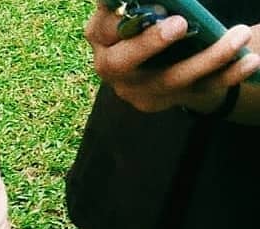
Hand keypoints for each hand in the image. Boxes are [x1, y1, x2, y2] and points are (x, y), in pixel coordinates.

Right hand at [85, 6, 259, 112]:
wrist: (163, 54)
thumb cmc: (148, 18)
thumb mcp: (139, 7)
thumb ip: (139, 1)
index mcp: (103, 36)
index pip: (103, 29)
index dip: (120, 19)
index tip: (156, 6)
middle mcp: (114, 67)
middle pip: (123, 63)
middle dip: (149, 44)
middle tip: (180, 24)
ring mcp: (140, 88)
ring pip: (170, 79)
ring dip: (208, 58)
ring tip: (239, 36)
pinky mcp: (167, 99)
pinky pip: (200, 89)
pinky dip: (227, 75)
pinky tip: (249, 61)